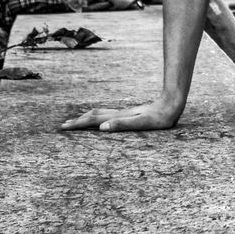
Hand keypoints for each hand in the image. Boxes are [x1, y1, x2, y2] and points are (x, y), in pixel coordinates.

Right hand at [60, 99, 181, 131]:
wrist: (171, 105)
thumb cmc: (159, 118)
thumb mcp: (142, 123)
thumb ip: (122, 124)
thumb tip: (102, 128)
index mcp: (118, 117)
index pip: (93, 121)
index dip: (78, 124)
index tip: (63, 127)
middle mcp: (119, 114)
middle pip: (93, 116)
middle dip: (78, 121)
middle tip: (63, 125)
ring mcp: (124, 113)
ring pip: (100, 114)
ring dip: (85, 118)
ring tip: (76, 121)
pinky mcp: (130, 114)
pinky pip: (108, 115)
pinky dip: (97, 117)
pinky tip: (100, 120)